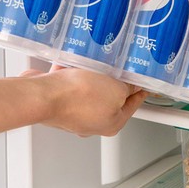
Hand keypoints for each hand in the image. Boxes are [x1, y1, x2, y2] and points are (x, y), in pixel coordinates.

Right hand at [20, 67, 147, 136]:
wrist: (44, 95)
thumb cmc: (78, 97)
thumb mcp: (116, 89)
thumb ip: (127, 87)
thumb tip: (131, 85)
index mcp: (111, 124)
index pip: (132, 106)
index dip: (140, 92)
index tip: (143, 84)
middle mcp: (92, 123)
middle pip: (110, 98)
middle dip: (114, 81)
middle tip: (119, 67)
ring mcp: (73, 113)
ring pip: (89, 89)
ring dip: (92, 75)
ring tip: (94, 63)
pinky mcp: (59, 102)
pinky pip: (71, 84)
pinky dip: (73, 73)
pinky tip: (75, 63)